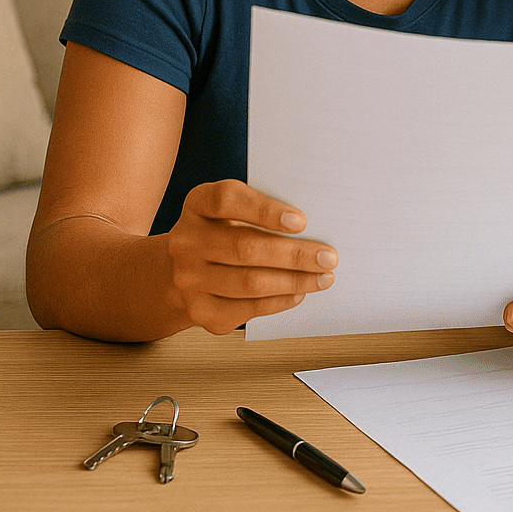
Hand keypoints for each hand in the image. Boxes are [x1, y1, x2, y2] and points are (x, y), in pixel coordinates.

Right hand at [164, 179, 336, 334]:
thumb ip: (264, 211)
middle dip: (294, 255)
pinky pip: (246, 309)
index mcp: (197, 205)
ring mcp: (188, 279)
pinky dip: (279, 301)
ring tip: (323, 278)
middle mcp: (186, 241)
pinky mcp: (199, 310)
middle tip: (328, 257)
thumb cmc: (224, 233)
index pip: (226, 200)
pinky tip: (299, 293)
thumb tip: (316, 226)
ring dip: (294, 281)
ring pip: (249, 283)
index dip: (265, 210)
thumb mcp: (234, 212)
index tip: (302, 221)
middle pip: (244, 247)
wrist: (184, 270)